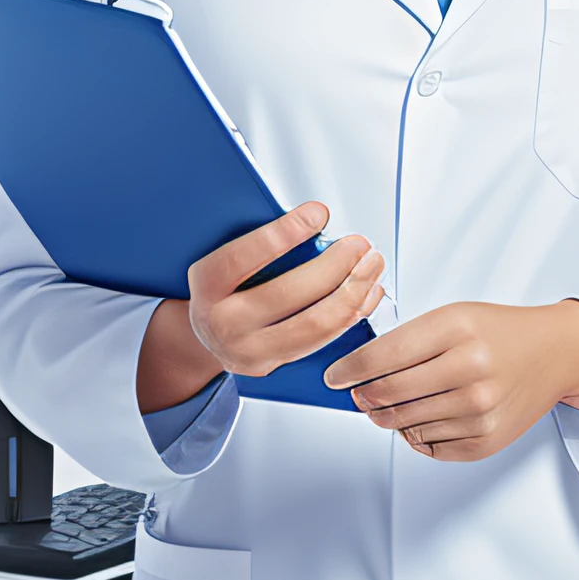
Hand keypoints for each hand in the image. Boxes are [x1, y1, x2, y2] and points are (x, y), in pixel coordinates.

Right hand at [136, 202, 385, 412]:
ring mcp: (247, 351)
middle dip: (335, 265)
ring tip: (372, 264)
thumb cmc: (228, 283)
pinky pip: (322, 342)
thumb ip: (263, 241)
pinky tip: (369, 292)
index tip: (320, 212)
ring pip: (314, 324)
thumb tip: (316, 215)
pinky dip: (353, 314)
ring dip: (353, 291)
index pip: (243, 256)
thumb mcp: (230, 258)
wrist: (206, 334)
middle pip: (288, 295)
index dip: (285, 233)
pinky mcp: (272, 367)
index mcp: (206, 284)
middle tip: (360, 243)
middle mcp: (222, 322)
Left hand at [323, 299, 578, 460]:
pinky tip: (426, 416)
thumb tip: (358, 373)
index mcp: (458, 329)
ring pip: (403, 424)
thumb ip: (408, 339)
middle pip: (388, 395)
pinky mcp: (485, 440)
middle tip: (359, 394)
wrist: (554, 353)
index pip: (382, 356)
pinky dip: (416, 434)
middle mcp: (470, 370)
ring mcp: (479, 410)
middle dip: (364, 396)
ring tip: (395, 403)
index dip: (349, 370)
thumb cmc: (499, 331)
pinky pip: (428, 447)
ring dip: (389, 417)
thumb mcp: (455, 316)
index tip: (334, 376)